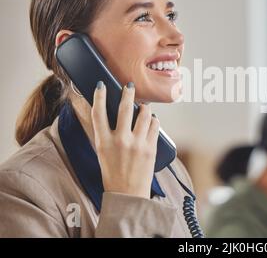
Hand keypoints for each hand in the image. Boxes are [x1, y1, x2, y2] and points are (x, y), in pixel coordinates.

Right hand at [90, 81, 159, 198]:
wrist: (127, 194)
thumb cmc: (113, 173)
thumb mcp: (102, 153)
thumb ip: (106, 134)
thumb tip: (110, 113)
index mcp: (103, 142)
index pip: (98, 113)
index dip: (99, 96)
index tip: (102, 86)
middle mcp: (120, 141)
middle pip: (124, 108)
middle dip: (128, 93)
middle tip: (130, 86)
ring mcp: (137, 144)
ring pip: (143, 114)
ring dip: (143, 107)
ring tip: (143, 107)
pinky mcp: (150, 148)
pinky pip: (154, 125)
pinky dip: (153, 120)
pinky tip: (151, 120)